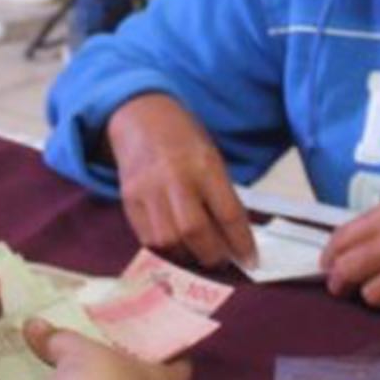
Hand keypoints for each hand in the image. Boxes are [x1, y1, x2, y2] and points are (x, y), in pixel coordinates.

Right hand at [107, 93, 254, 267]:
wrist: (141, 118)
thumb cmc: (184, 140)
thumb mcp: (212, 159)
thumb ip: (222, 196)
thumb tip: (234, 239)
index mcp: (204, 165)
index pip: (228, 213)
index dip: (241, 243)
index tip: (250, 261)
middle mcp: (175, 178)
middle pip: (194, 231)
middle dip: (212, 255)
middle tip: (221, 260)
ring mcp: (148, 190)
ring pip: (168, 240)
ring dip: (187, 256)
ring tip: (197, 254)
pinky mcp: (128, 200)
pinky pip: (147, 238)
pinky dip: (166, 249)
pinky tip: (176, 245)